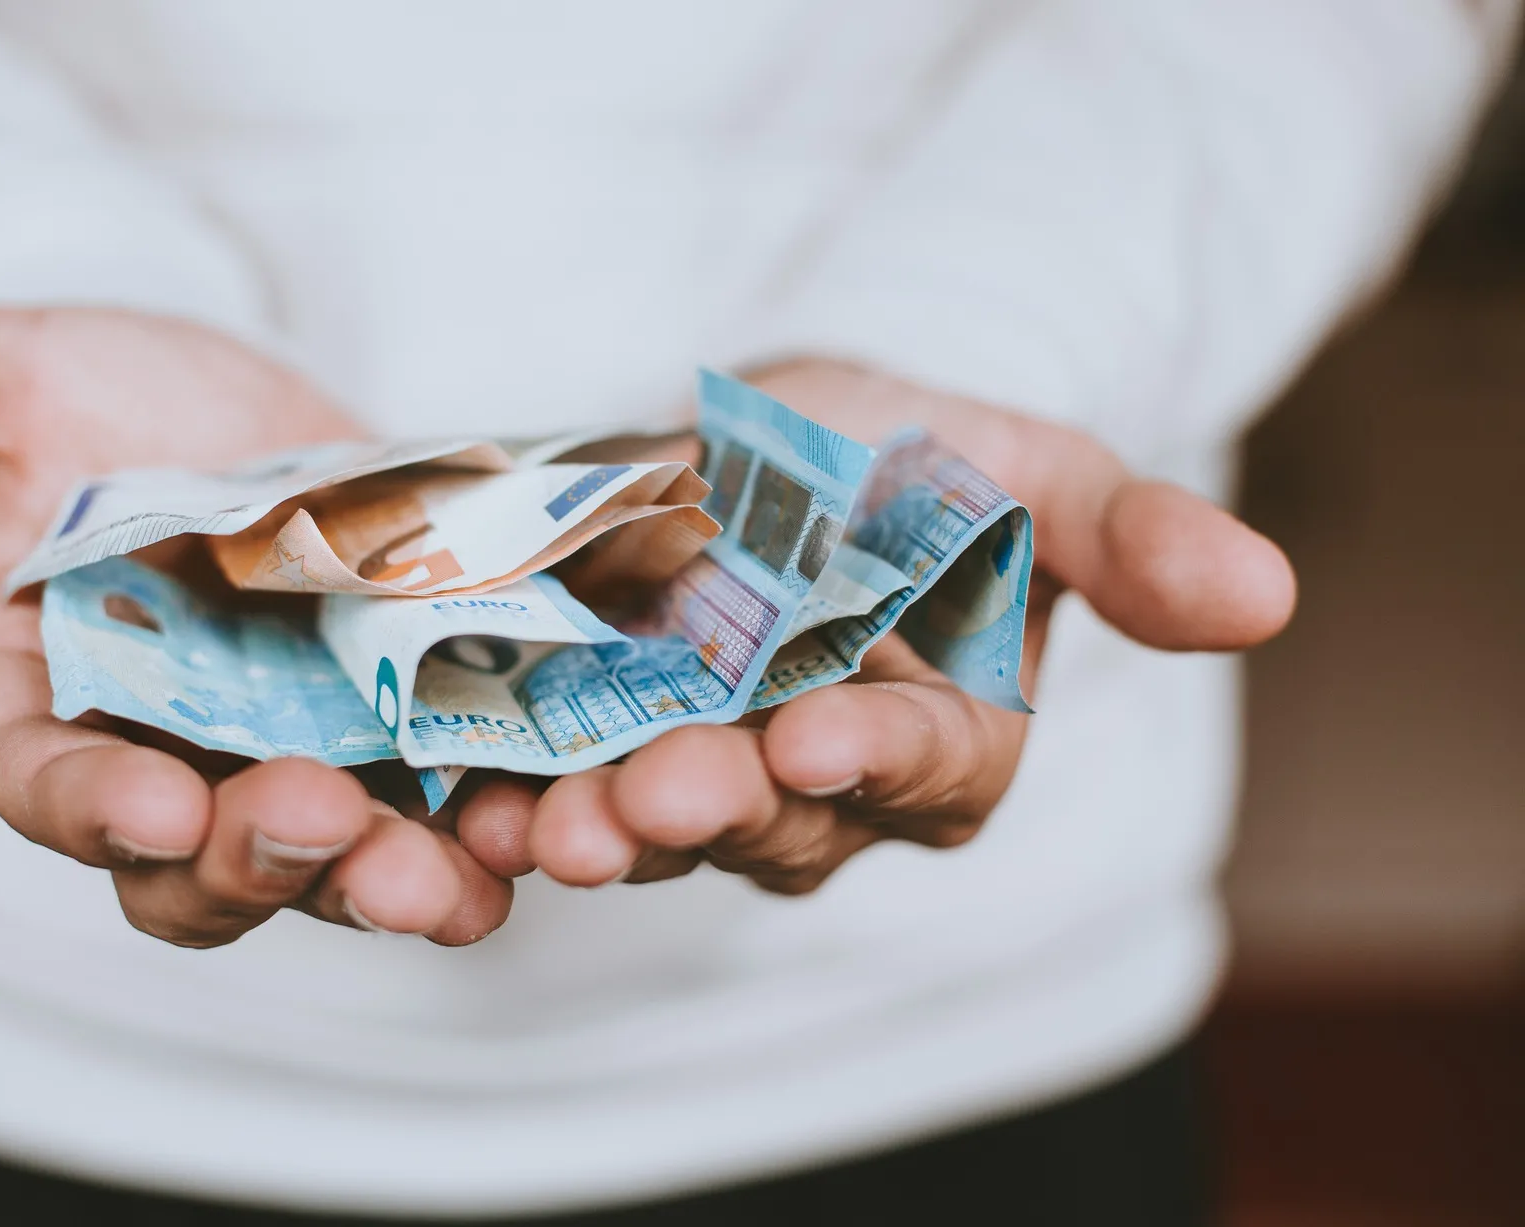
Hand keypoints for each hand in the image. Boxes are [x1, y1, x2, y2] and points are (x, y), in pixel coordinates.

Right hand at [0, 297, 513, 945]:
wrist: (216, 406)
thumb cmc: (81, 399)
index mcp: (42, 704)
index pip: (44, 782)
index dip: (89, 805)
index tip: (151, 806)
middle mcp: (165, 763)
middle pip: (197, 866)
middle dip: (259, 863)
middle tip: (325, 829)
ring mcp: (291, 761)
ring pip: (333, 867)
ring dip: (391, 885)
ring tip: (451, 883)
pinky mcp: (399, 732)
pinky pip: (440, 806)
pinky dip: (487, 828)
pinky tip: (544, 828)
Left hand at [455, 359, 1297, 893]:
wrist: (783, 438)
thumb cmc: (926, 454)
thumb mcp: (1030, 463)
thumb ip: (1126, 535)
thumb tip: (1267, 597)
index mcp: (950, 737)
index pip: (927, 768)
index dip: (877, 756)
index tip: (818, 734)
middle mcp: (827, 788)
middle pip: (775, 820)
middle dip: (711, 808)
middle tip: (643, 797)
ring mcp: (706, 777)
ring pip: (659, 828)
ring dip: (599, 829)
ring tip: (536, 821)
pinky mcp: (598, 749)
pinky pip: (559, 790)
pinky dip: (510, 799)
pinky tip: (461, 797)